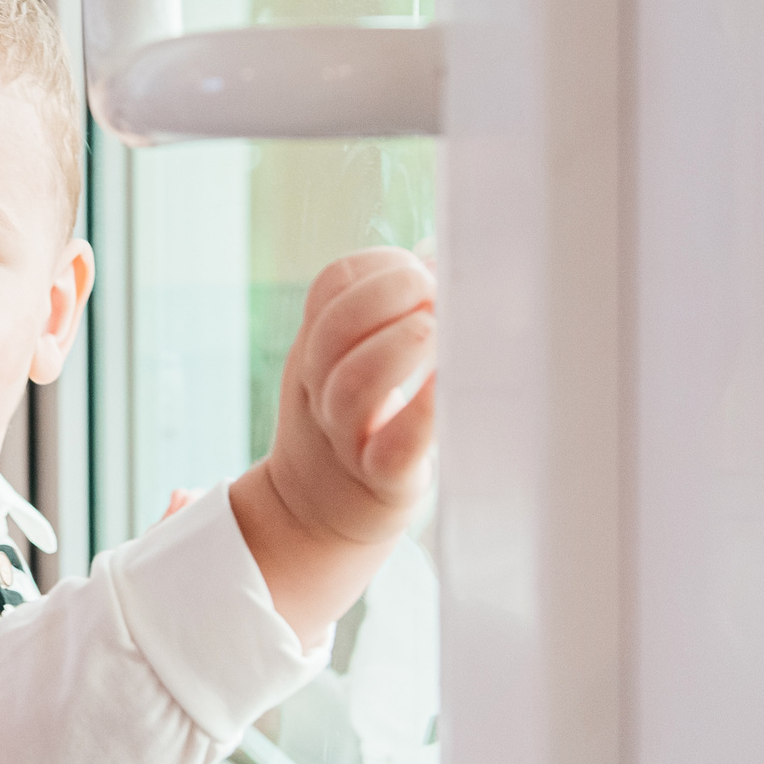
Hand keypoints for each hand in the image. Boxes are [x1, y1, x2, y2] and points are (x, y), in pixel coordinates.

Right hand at [228, 247, 436, 643]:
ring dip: (402, 346)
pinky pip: (395, 447)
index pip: (334, 284)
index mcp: (318, 345)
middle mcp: (322, 386)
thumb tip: (440, 252)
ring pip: (356, 384)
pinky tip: (447, 390)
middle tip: (438, 297)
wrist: (316, 510)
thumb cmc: (355, 421)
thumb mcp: (348, 357)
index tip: (424, 272)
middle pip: (337, 326)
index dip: (381, 266)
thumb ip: (388, 307)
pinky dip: (423, 413)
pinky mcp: (382, 479)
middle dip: (393, 295)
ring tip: (440, 335)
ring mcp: (348, 435)